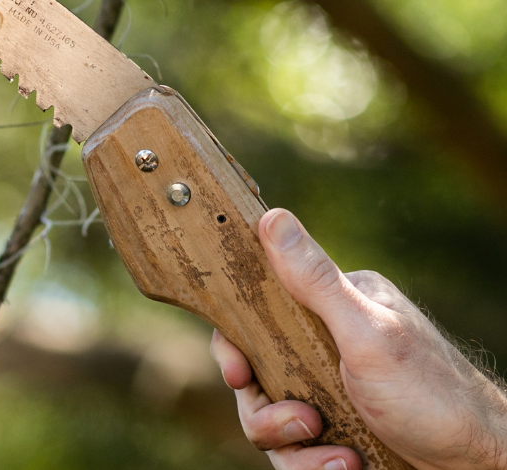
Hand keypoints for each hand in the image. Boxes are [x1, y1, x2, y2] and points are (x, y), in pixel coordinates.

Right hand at [210, 208, 506, 469]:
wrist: (478, 464)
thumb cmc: (434, 395)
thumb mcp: (367, 334)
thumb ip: (315, 282)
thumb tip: (272, 217)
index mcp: (333, 308)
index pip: (254, 316)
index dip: (234, 348)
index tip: (240, 374)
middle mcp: (326, 346)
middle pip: (255, 379)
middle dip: (270, 415)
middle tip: (305, 424)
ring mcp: (328, 390)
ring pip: (270, 421)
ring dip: (297, 450)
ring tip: (342, 458)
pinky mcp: (334, 429)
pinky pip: (294, 451)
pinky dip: (315, 465)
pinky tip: (349, 464)